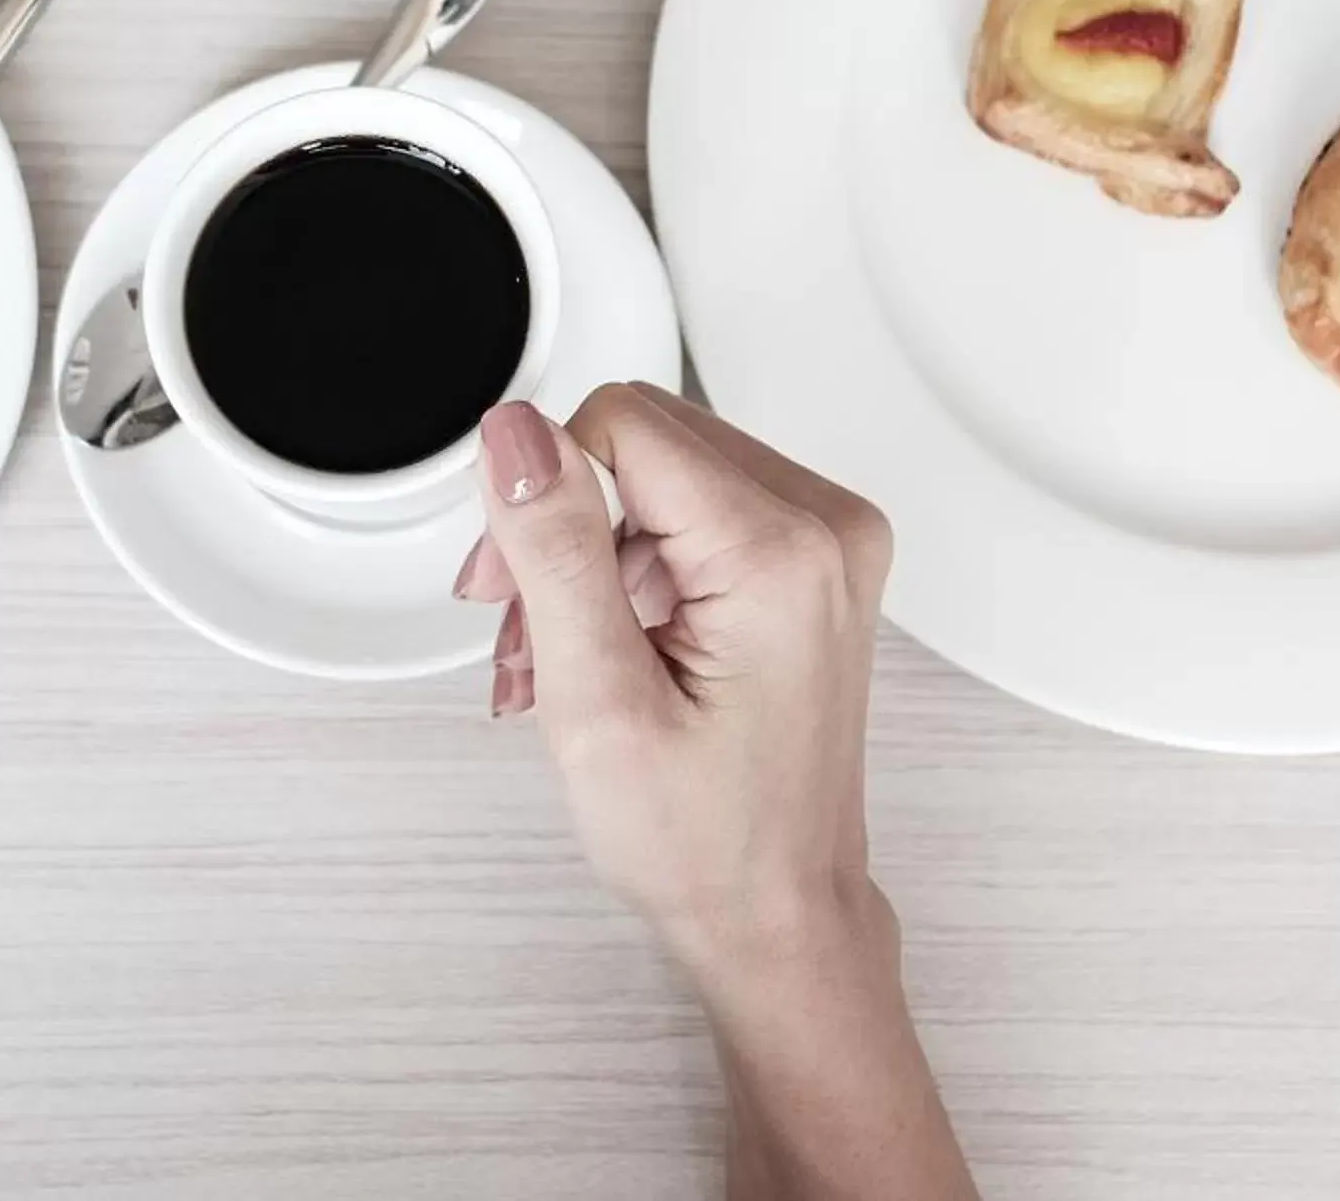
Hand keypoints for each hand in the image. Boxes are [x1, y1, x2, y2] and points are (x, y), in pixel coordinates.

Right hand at [456, 383, 894, 976]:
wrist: (777, 915)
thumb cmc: (704, 845)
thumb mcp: (597, 701)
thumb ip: (555, 550)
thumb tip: (515, 434)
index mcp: (782, 553)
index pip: (621, 424)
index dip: (542, 496)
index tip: (510, 588)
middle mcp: (827, 528)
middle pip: (642, 438)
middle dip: (560, 523)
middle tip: (520, 629)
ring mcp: (829, 543)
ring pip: (660, 472)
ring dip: (588, 552)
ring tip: (553, 656)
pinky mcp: (813, 562)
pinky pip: (696, 509)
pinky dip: (631, 566)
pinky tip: (601, 644)